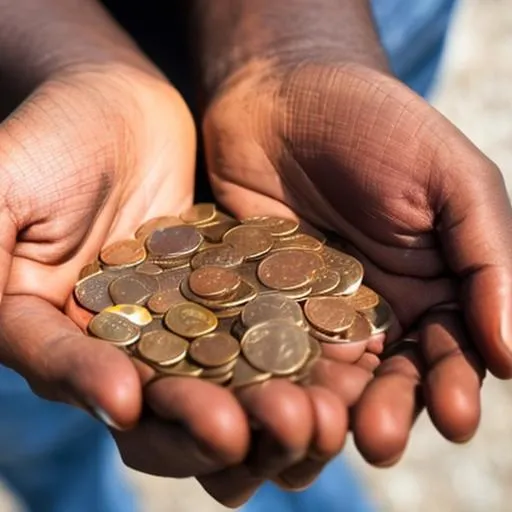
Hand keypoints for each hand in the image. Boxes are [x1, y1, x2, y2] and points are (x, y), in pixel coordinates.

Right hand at [0, 60, 373, 505]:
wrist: (120, 112)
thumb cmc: (52, 138)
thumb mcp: (0, 188)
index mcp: (47, 328)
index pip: (62, 368)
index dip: (87, 384)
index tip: (124, 397)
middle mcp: (112, 344)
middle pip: (149, 406)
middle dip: (189, 424)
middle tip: (234, 433)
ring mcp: (174, 331)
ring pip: (211, 389)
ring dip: (250, 414)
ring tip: (297, 424)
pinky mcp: (225, 308)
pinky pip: (256, 345)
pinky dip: (286, 368)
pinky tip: (322, 387)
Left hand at [202, 61, 511, 465]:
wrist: (282, 96)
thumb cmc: (377, 126)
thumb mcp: (450, 180)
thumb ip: (488, 258)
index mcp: (431, 286)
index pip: (449, 352)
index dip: (454, 386)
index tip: (456, 417)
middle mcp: (375, 308)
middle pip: (386, 377)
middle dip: (388, 410)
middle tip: (377, 439)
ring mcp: (313, 309)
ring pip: (326, 374)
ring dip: (329, 407)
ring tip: (326, 432)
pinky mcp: (259, 301)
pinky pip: (267, 347)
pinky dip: (272, 375)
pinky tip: (272, 398)